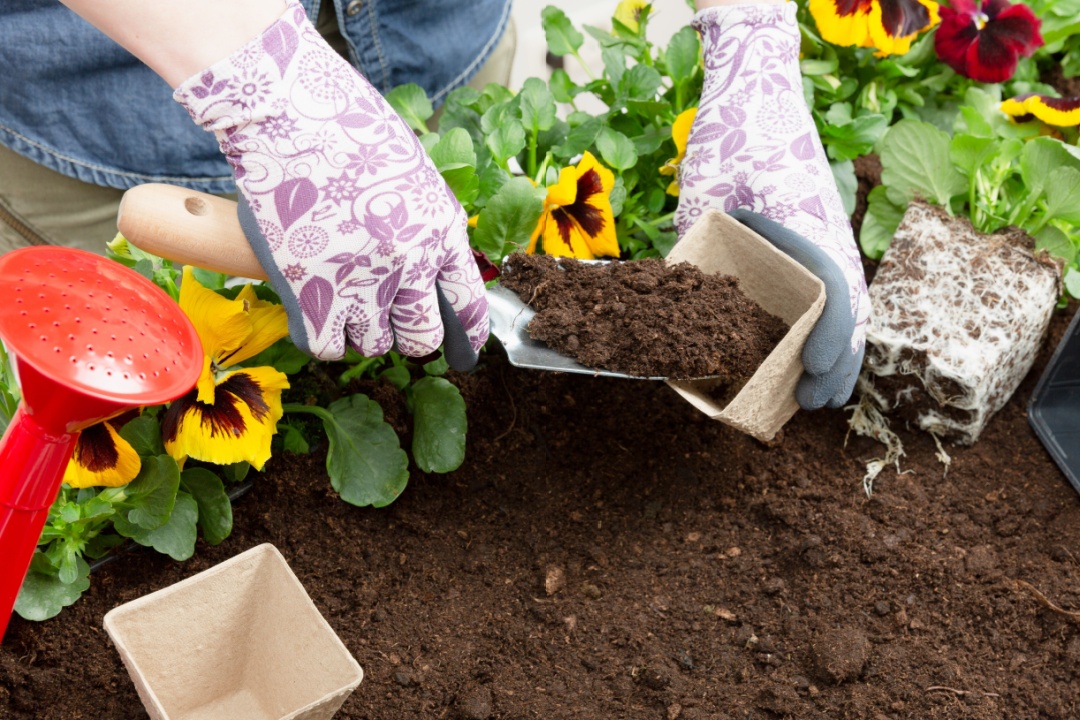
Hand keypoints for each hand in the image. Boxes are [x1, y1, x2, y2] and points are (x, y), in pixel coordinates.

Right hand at [174, 1, 487, 364]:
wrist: (287, 112)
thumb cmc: (346, 129)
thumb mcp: (413, 174)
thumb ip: (427, 226)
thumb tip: (428, 273)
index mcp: (442, 232)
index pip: (468, 304)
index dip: (466, 332)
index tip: (463, 349)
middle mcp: (411, 263)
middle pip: (422, 336)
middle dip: (407, 334)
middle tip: (388, 321)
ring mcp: (363, 281)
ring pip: (375, 344)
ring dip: (360, 330)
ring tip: (343, 299)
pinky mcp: (312, 291)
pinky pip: (326, 346)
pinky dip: (322, 336)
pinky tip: (315, 313)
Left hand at [673, 2, 868, 408]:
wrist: (755, 94)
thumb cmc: (729, 139)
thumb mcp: (701, 194)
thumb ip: (689, 249)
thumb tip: (664, 313)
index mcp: (807, 223)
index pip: (836, 288)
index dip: (830, 334)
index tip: (809, 367)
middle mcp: (827, 233)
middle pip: (851, 309)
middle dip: (836, 362)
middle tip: (810, 403)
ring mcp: (827, 236)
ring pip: (848, 305)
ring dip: (837, 352)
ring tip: (817, 396)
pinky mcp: (817, 240)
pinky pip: (834, 292)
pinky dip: (829, 329)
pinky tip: (811, 358)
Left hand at [727, 209, 864, 407]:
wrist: (791, 222)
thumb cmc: (765, 227)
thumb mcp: (753, 220)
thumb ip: (741, 228)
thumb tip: (721, 232)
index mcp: (820, 260)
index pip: (836, 295)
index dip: (830, 332)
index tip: (812, 363)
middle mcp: (840, 285)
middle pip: (846, 332)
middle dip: (832, 371)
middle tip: (807, 400)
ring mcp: (843, 305)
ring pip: (850, 346)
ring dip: (837, 380)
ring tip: (815, 405)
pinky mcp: (836, 323)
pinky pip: (846, 352)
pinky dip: (839, 377)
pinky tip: (827, 401)